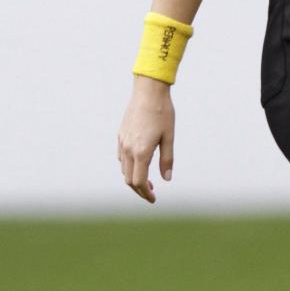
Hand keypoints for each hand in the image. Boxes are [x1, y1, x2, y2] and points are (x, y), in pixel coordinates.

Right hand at [117, 76, 175, 203]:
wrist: (148, 92)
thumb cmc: (163, 113)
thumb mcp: (169, 137)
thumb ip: (167, 159)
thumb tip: (167, 179)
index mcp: (141, 152)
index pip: (139, 182)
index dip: (145, 193)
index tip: (153, 199)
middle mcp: (128, 149)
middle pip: (129, 179)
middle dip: (139, 189)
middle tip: (151, 193)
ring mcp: (122, 142)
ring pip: (124, 169)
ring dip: (133, 178)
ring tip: (148, 181)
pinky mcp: (120, 135)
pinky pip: (121, 158)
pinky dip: (128, 167)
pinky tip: (139, 164)